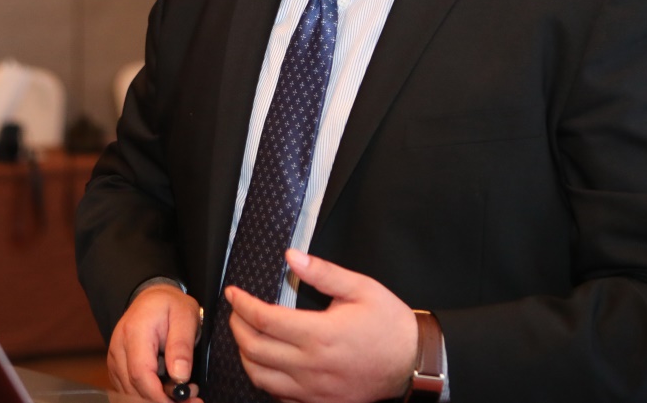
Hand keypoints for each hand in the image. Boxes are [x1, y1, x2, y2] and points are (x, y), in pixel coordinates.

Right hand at [108, 282, 204, 402]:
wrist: (152, 297)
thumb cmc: (170, 305)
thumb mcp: (185, 317)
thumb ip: (182, 346)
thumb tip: (180, 377)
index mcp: (134, 332)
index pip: (140, 374)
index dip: (160, 395)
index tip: (184, 401)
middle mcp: (119, 347)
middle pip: (134, 388)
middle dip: (162, 400)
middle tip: (191, 400)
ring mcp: (115, 358)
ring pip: (130, 392)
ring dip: (156, 399)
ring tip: (182, 392)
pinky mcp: (117, 367)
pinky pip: (129, 389)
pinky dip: (148, 395)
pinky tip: (167, 390)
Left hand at [224, 248, 417, 402]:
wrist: (413, 363)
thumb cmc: (389, 325)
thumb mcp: (361, 289)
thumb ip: (323, 273)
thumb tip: (291, 257)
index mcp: (319, 335)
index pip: (264, 319)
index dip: (242, 304)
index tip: (233, 293)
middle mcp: (311, 366)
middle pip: (254, 349)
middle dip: (237, 326)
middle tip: (236, 311)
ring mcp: (313, 390)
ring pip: (260, 377)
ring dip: (245, 354)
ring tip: (246, 335)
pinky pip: (278, 397)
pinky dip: (264, 379)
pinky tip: (267, 363)